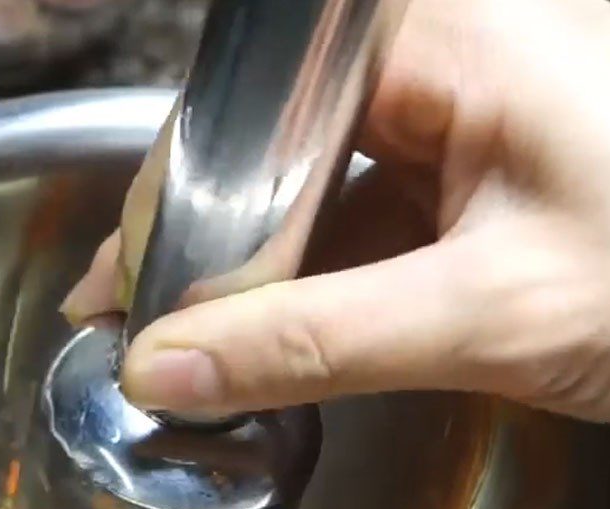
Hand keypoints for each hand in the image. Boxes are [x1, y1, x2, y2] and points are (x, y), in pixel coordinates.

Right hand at [63, 0, 609, 423]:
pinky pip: (352, 228)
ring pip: (303, 200)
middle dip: (199, 252)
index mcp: (437, 38)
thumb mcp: (487, 315)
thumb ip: (316, 344)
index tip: (121, 295)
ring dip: (246, 279)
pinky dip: (305, 289)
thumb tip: (166, 370)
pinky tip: (262, 336)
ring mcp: (443, 122)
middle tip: (132, 324)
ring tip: (178, 340)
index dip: (176, 214)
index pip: (251, 119)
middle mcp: (430, 63)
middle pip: (263, 157)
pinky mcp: (457, 179)